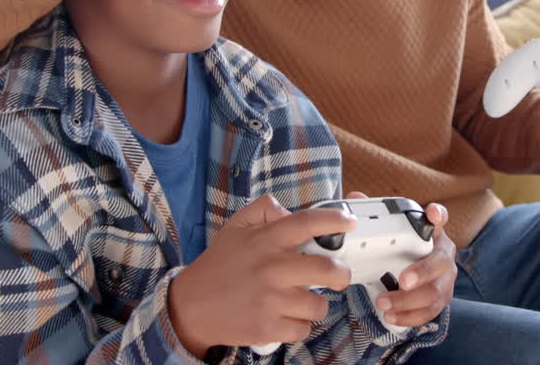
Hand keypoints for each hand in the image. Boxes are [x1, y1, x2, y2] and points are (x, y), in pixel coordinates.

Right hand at [166, 195, 355, 356]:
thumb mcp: (236, 228)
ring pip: (319, 305)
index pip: (306, 223)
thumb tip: (289, 212)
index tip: (349, 222)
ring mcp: (270, 300)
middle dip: (342, 274)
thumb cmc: (219, 266)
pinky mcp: (268, 328)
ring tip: (299, 300)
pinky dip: (298, 325)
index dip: (333, 220)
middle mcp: (271, 268)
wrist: (191, 307)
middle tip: (339, 275)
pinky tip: (284, 317)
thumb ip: (264, 211)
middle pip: (327, 269)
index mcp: (266, 241)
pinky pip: (303, 329)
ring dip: (315, 304)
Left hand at [364, 196, 455, 328]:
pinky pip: (430, 312)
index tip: (432, 212)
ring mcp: (445, 279)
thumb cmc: (404, 249)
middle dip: (422, 272)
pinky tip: (391, 317)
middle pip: (440, 263)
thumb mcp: (392, 234)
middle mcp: (443, 255)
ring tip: (383, 303)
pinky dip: (409, 317)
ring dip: (408, 301)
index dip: (438, 215)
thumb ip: (374, 216)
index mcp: (433, 233)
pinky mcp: (440, 300)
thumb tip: (354, 199)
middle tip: (402, 280)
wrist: (416, 274)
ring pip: (434, 292)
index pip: (441, 218)